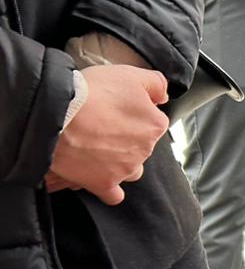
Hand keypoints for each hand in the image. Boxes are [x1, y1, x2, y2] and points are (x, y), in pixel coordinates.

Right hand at [47, 66, 168, 205]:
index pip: (152, 121)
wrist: (57, 114)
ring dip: (119, 162)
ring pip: (130, 168)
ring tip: (96, 149)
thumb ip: (155, 84)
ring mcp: (126, 169)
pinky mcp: (104, 183)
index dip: (133, 113)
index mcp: (154, 124)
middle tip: (100, 126)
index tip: (114, 109)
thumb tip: (163, 97)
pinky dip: (109, 188)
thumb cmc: (91, 92)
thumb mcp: (129, 75)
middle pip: (140, 145)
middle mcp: (145, 150)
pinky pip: (113, 194)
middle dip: (125, 137)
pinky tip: (100, 177)